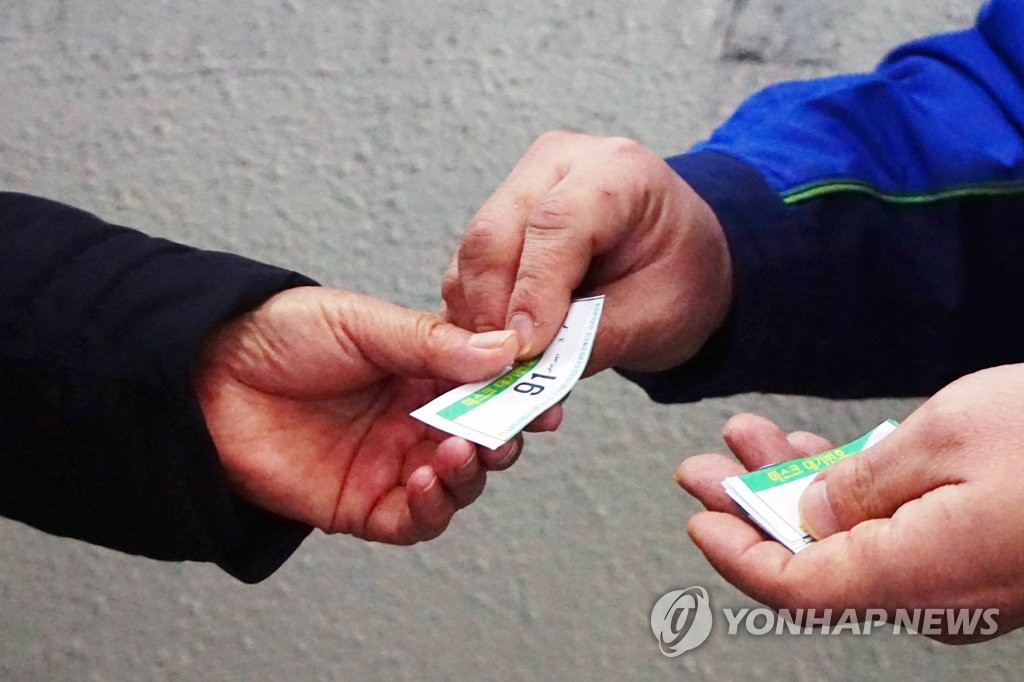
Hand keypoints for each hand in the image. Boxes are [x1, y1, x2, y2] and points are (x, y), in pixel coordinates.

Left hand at [193, 286, 534, 544]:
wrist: (199, 376)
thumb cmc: (274, 337)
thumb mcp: (362, 324)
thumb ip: (431, 344)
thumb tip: (503, 350)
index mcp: (420, 371)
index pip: (488, 387)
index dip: (520, 391)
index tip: (547, 391)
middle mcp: (412, 419)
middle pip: (483, 438)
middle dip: (503, 436)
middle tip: (509, 427)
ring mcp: (389, 463)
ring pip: (458, 483)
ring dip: (470, 471)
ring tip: (458, 449)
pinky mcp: (361, 504)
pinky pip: (414, 518)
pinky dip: (433, 506)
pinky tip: (429, 478)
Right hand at [442, 130, 731, 373]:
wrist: (681, 258)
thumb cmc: (682, 275)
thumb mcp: (660, 313)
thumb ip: (595, 336)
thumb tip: (529, 363)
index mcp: (616, 170)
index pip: (555, 222)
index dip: (533, 290)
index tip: (524, 349)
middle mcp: (557, 166)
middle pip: (494, 234)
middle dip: (492, 311)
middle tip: (504, 371)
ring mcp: (521, 189)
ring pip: (471, 258)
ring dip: (478, 321)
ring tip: (506, 370)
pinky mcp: (499, 222)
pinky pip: (467, 272)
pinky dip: (476, 318)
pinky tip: (499, 351)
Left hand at [678, 368, 1023, 643]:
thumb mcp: (949, 437)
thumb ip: (865, 484)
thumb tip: (806, 515)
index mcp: (920, 571)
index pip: (796, 586)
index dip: (736, 553)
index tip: (697, 517)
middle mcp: (937, 588)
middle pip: (814, 559)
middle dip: (750, 509)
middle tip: (701, 468)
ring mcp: (960, 572)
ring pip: (850, 536)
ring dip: (793, 488)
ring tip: (746, 441)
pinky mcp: (977, 547)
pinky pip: (894, 526)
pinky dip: (847, 488)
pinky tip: (817, 452)